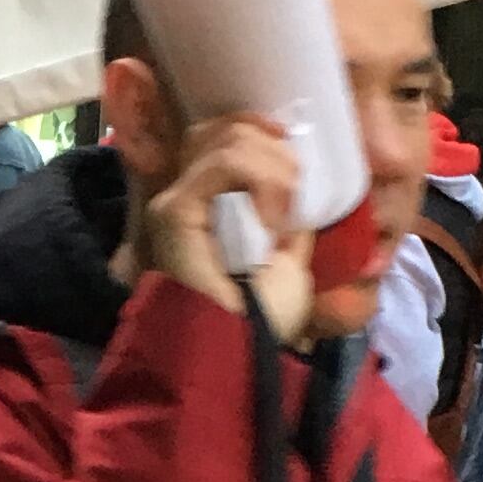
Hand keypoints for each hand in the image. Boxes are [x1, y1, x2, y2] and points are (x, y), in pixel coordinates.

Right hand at [130, 113, 310, 337]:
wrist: (243, 352)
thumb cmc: (263, 319)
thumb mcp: (291, 258)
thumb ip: (291, 219)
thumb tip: (307, 187)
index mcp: (208, 205)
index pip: (220, 136)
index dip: (260, 131)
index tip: (294, 156)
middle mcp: (185, 196)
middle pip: (222, 128)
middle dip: (272, 146)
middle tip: (295, 194)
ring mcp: (175, 201)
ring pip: (228, 140)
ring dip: (274, 168)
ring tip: (282, 216)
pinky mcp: (175, 210)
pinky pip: (224, 164)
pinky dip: (262, 181)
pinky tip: (272, 222)